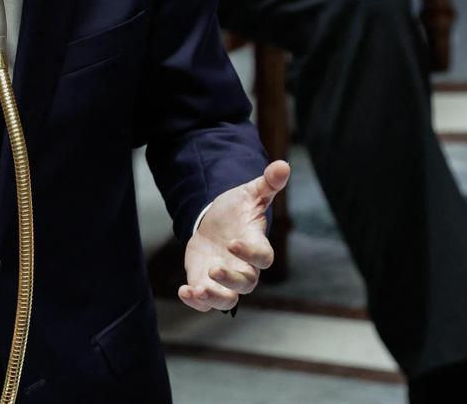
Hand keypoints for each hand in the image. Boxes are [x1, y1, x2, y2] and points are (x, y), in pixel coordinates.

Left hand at [179, 160, 289, 311]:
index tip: (233, 243)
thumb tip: (283, 165)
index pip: (263, 257)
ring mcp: (225, 278)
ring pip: (227, 300)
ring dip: (213, 298)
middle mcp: (244, 267)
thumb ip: (267, 183)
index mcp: (256, 246)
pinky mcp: (206, 282)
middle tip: (214, 270)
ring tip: (197, 290)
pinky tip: (183, 292)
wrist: (216, 221)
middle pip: (247, 284)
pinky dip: (195, 301)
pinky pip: (205, 302)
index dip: (251, 254)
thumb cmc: (237, 209)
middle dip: (230, 281)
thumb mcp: (250, 193)